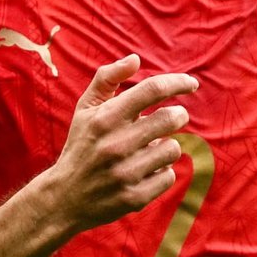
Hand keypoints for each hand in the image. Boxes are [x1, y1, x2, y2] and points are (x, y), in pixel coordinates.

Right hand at [39, 54, 197, 231]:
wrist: (64, 198)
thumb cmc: (81, 146)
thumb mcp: (85, 110)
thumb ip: (107, 79)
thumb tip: (135, 58)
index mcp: (105, 118)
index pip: (151, 90)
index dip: (177, 83)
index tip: (191, 84)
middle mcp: (116, 144)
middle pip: (171, 118)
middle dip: (178, 115)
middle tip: (173, 118)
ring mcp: (126, 173)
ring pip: (173, 149)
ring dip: (167, 146)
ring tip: (150, 149)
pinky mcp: (135, 197)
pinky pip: (169, 176)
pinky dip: (162, 172)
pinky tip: (144, 172)